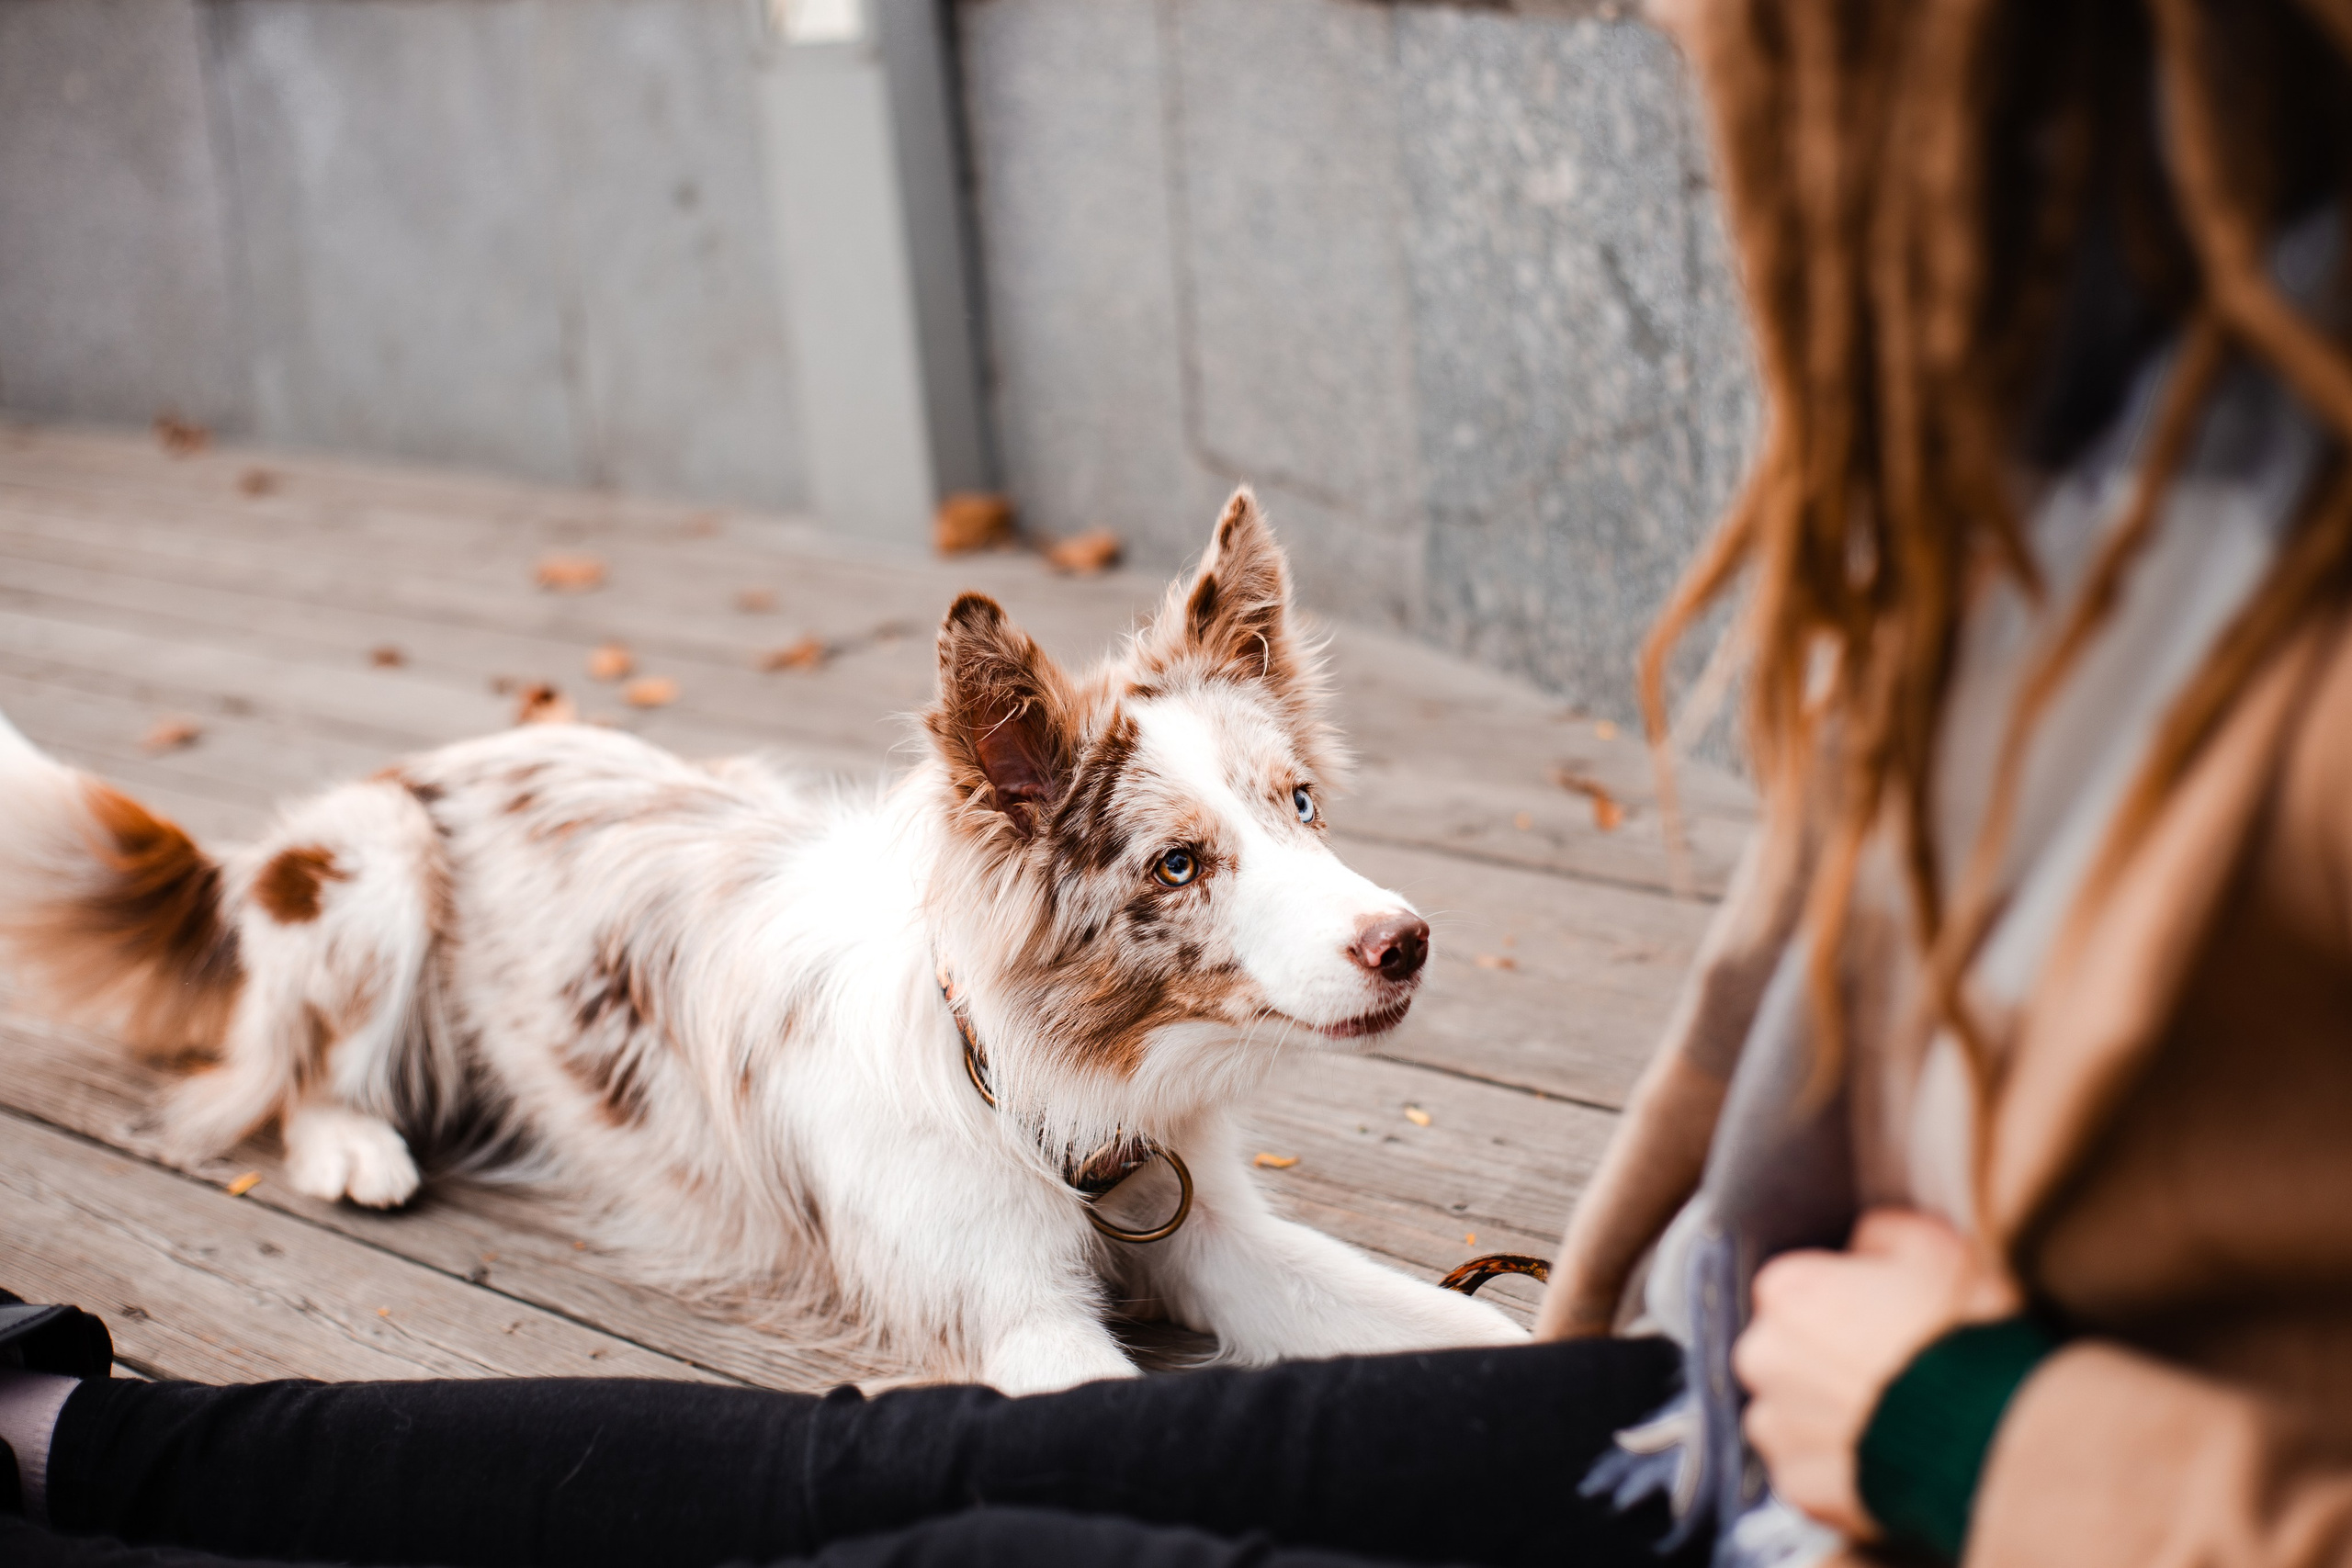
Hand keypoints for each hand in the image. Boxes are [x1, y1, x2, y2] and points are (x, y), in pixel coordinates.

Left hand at [1731, 1208, 2021, 1536]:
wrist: (1991, 1433)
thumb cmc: (1963, 1334)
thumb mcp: (1934, 1247)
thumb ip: (1879, 1234)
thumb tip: (1861, 1244)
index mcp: (1786, 1291)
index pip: (1797, 1289)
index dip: (1843, 1303)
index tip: (1879, 1318)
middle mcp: (1761, 1355)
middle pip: (1784, 1350)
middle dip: (1823, 1358)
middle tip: (1887, 1370)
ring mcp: (1775, 1426)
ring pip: (1789, 1411)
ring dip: (1823, 1413)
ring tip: (1888, 1418)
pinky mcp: (1797, 1486)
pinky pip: (1807, 1469)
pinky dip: (1836, 1466)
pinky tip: (1882, 1457)